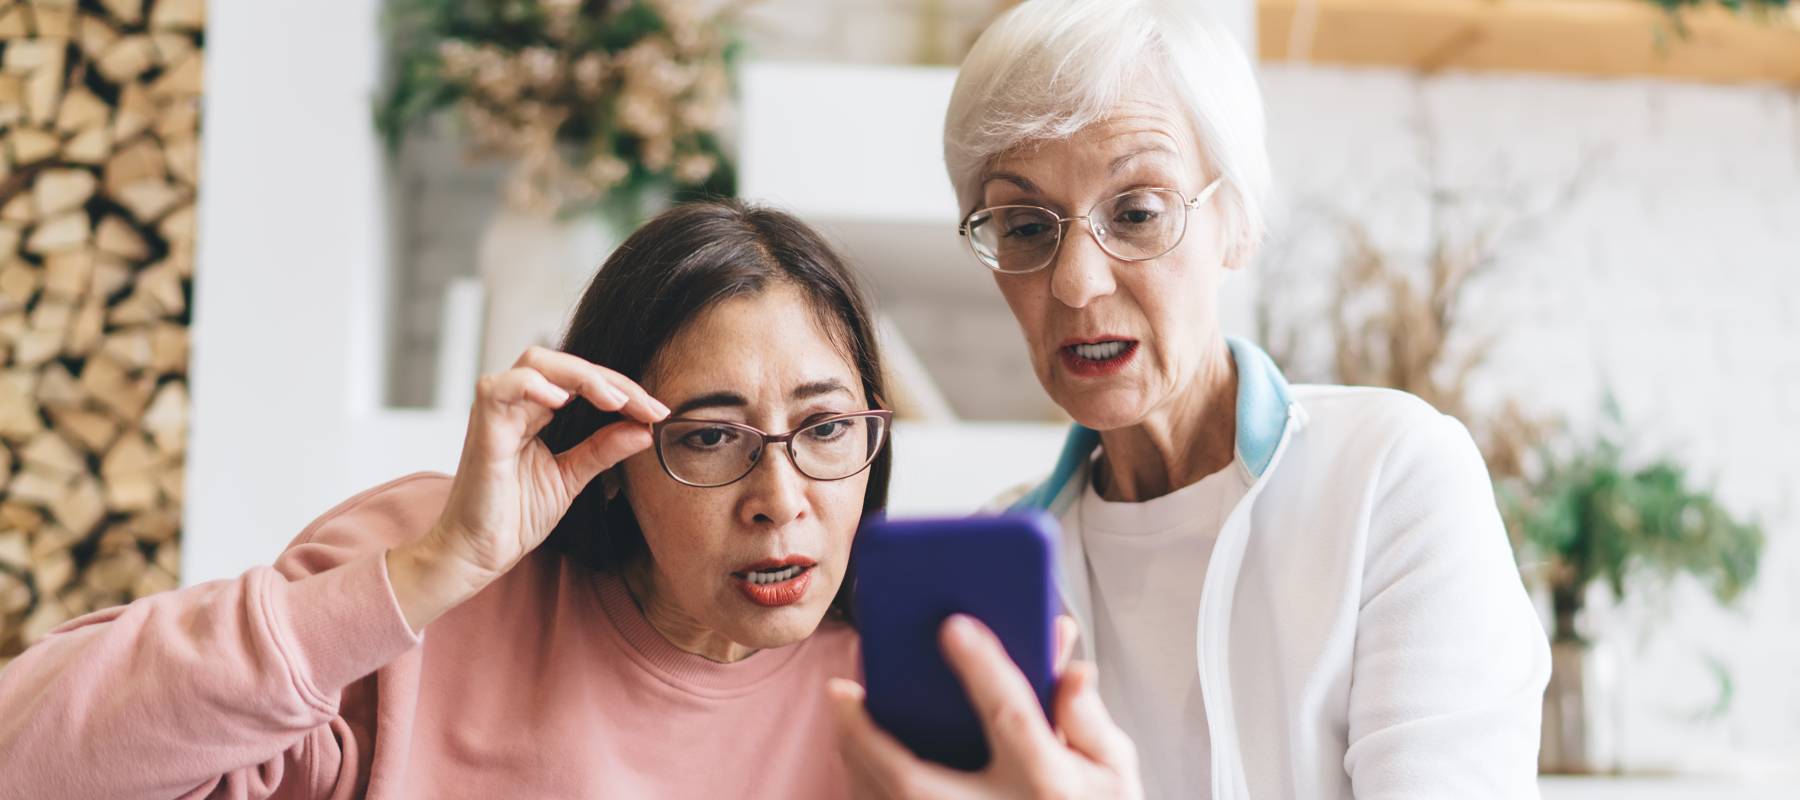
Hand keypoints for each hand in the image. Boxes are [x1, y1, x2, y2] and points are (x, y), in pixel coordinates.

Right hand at [388, 347, 667, 630]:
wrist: (477, 554)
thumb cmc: (514, 516)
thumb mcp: (571, 477)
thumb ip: (603, 450)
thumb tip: (644, 429)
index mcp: (535, 413)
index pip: (581, 380)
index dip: (623, 390)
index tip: (658, 412)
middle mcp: (514, 405)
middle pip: (563, 363)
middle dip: (611, 379)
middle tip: (647, 406)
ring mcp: (495, 414)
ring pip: (535, 363)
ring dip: (581, 375)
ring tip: (615, 401)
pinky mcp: (482, 432)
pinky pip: (499, 389)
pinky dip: (532, 385)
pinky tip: (563, 401)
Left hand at [829, 615, 1141, 799]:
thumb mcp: (1113, 775)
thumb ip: (1089, 722)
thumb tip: (1070, 670)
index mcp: (1048, 784)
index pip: (1010, 716)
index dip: (983, 669)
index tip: (954, 626)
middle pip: (915, 779)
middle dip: (869, 735)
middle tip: (840, 689)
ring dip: (856, 760)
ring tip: (841, 712)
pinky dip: (867, 789)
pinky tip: (857, 760)